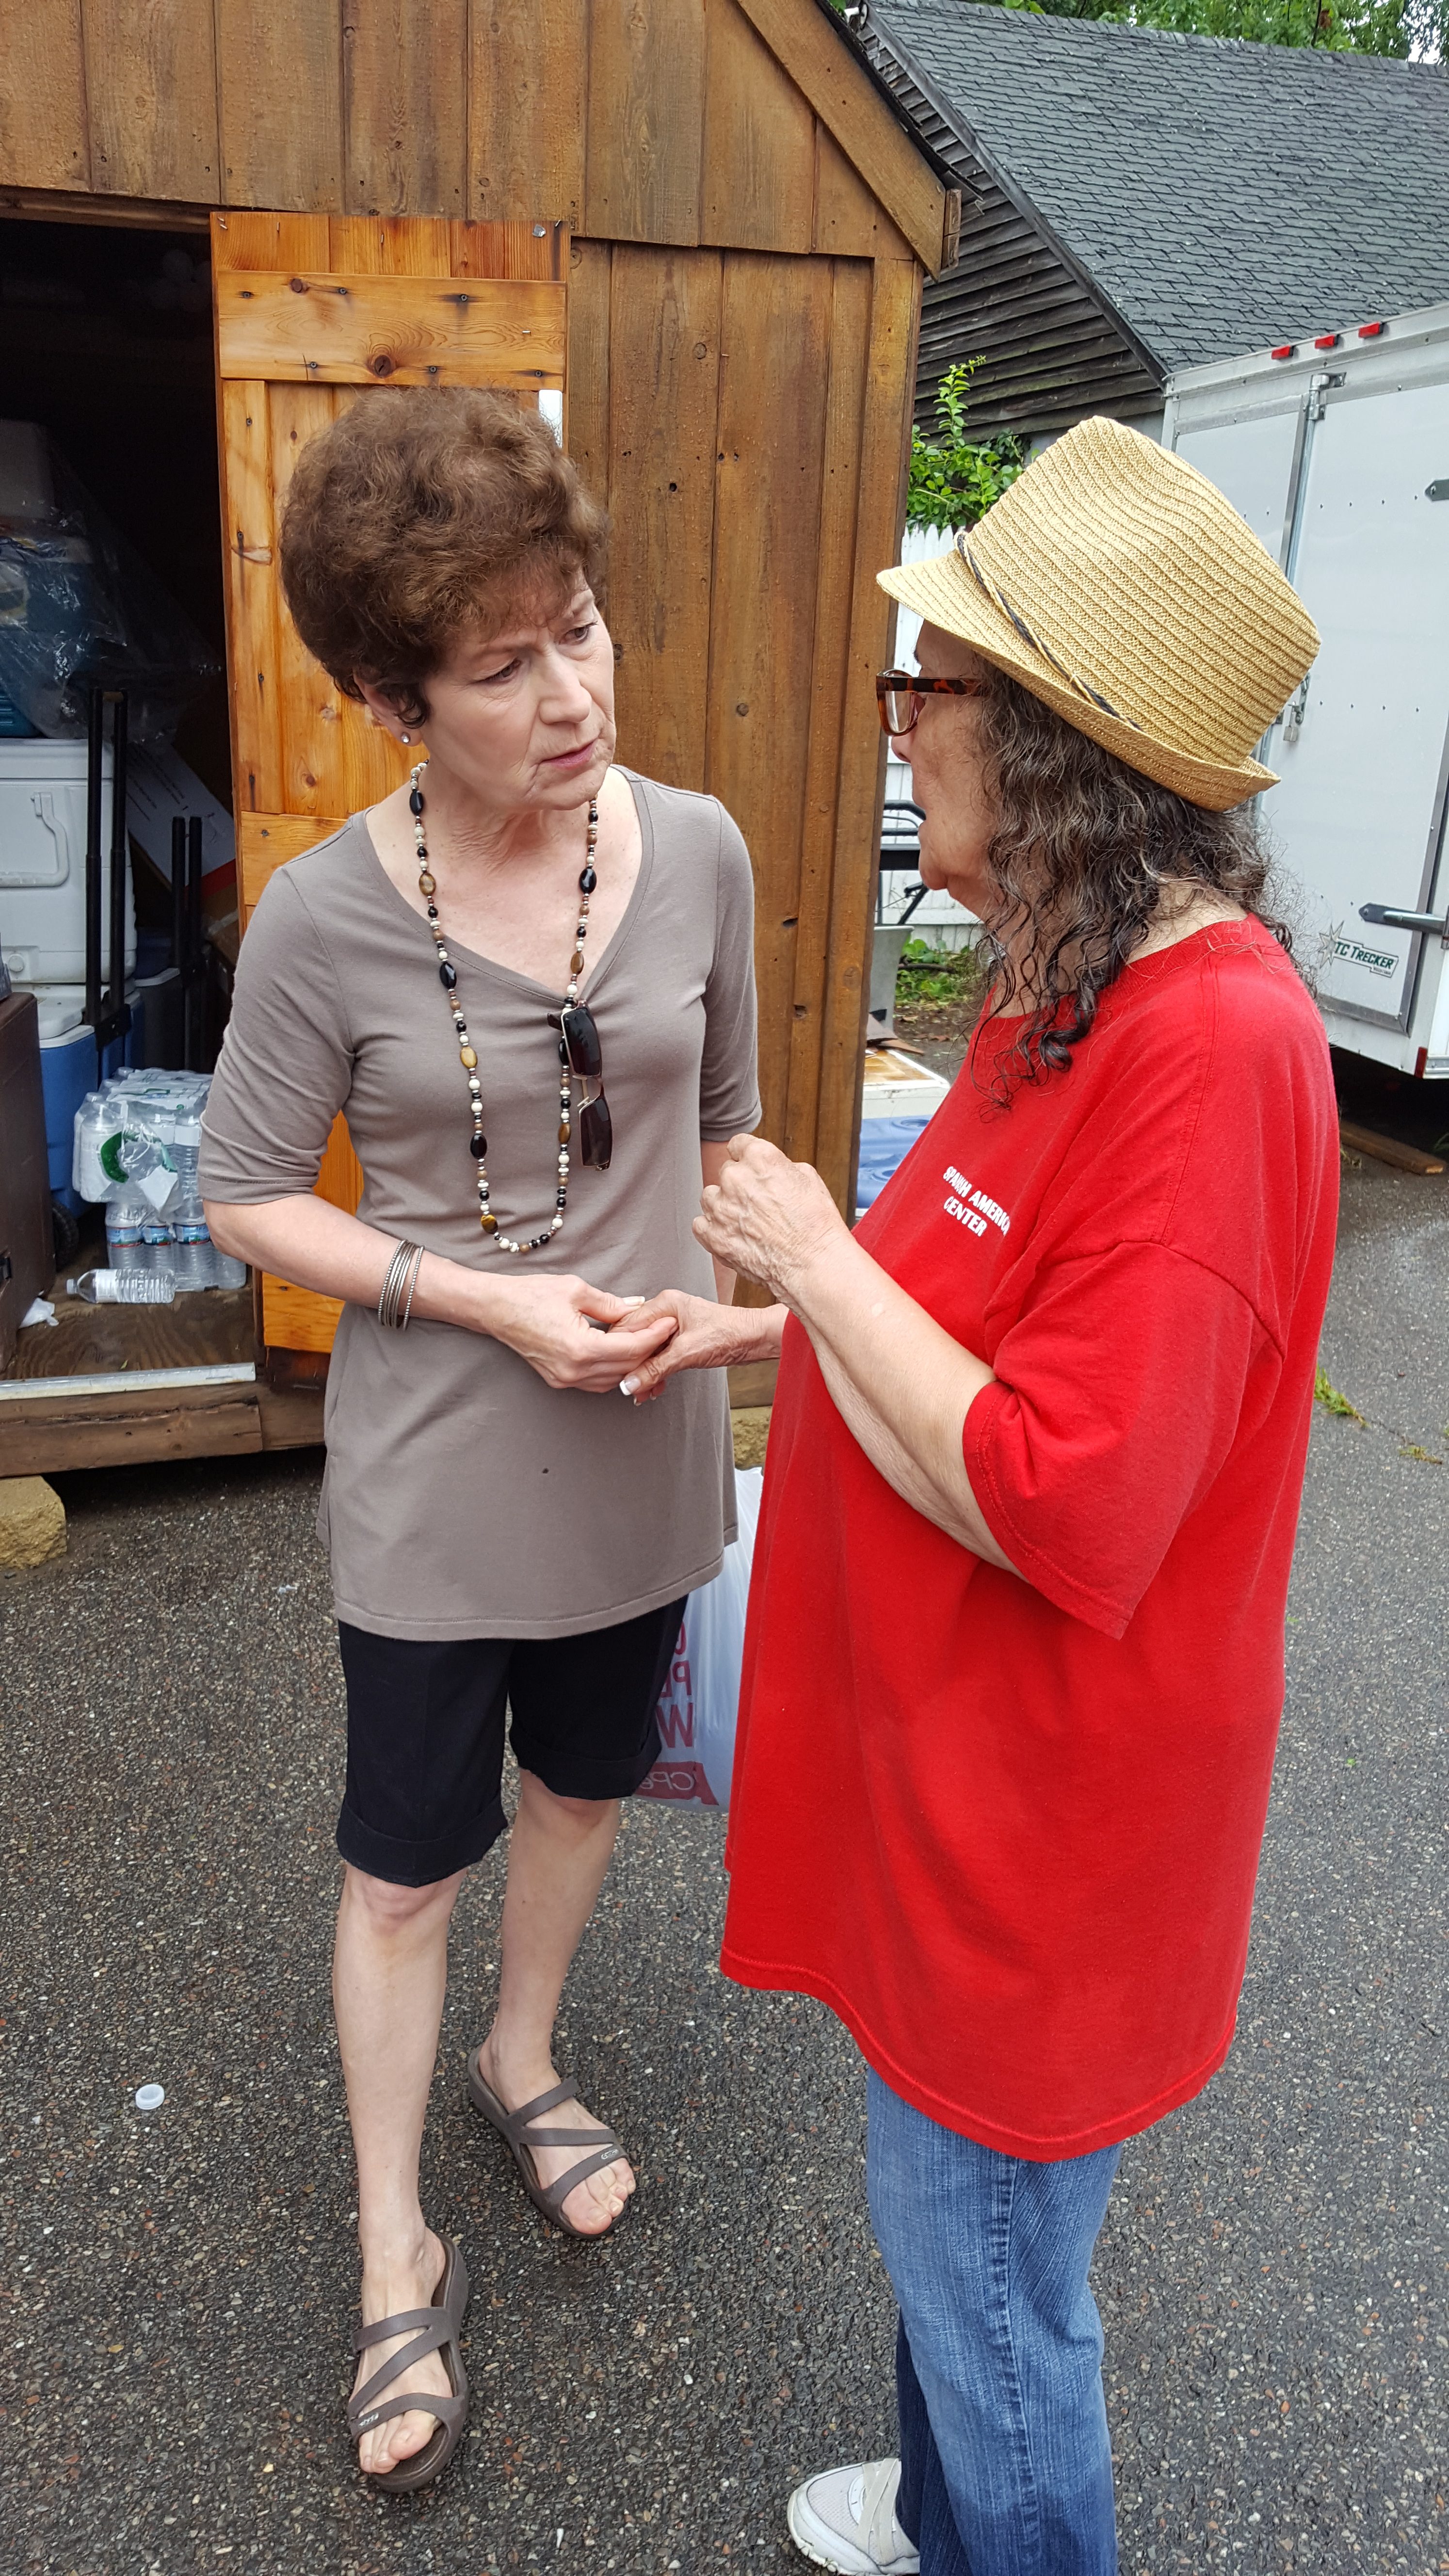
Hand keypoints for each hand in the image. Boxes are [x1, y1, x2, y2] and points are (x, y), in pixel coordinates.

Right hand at [481, 1272, 678, 1392]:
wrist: (495, 1309)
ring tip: (648, 1342)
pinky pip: (597, 1382)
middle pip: (626, 1367)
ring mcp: (565, 1379)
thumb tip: (637, 1308)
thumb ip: (611, 1304)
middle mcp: (573, 1371)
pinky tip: (622, 1353)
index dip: (655, 1336)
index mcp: (579, 1348)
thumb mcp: (576, 1290)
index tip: (670, 1322)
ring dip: (633, 1363)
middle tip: (666, 1331)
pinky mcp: (559, 1380)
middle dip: (650, 1350)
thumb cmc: (531, 1295)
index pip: (631, 1348)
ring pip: (614, 1379)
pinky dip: (614, 1369)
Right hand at [609, 1289, 782, 1403]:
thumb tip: (631, 1382)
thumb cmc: (731, 1333)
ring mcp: (673, 1326)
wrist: (758, 1339)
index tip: (616, 1372)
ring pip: (647, 1352)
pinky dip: (656, 1373)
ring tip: (643, 1393)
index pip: (628, 1327)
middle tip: (630, 1387)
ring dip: (644, 1373)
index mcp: (664, 1304)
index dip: (621, 1351)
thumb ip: (656, 1368)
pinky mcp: (681, 1340)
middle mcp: (666, 1312)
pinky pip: (659, 1357)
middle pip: (636, 1341)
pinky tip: (655, 1388)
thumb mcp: (688, 1352)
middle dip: (632, 1367)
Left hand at [693, 1135, 847, 1305]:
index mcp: (759, 1159)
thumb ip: (780, 1167)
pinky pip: (701, 1224)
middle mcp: (735, 1179)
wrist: (812, 1265)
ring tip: (748, 1222)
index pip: (739, 1144)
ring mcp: (721, 1208)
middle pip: (726, 1172)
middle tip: (759, 1203)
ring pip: (711, 1197)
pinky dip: (713, 1229)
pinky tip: (734, 1235)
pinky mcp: (713, 1236)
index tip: (749, 1166)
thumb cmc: (816, 1227)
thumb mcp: (808, 1179)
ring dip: (724, 1205)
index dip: (747, 1157)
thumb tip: (770, 1170)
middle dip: (740, 1184)